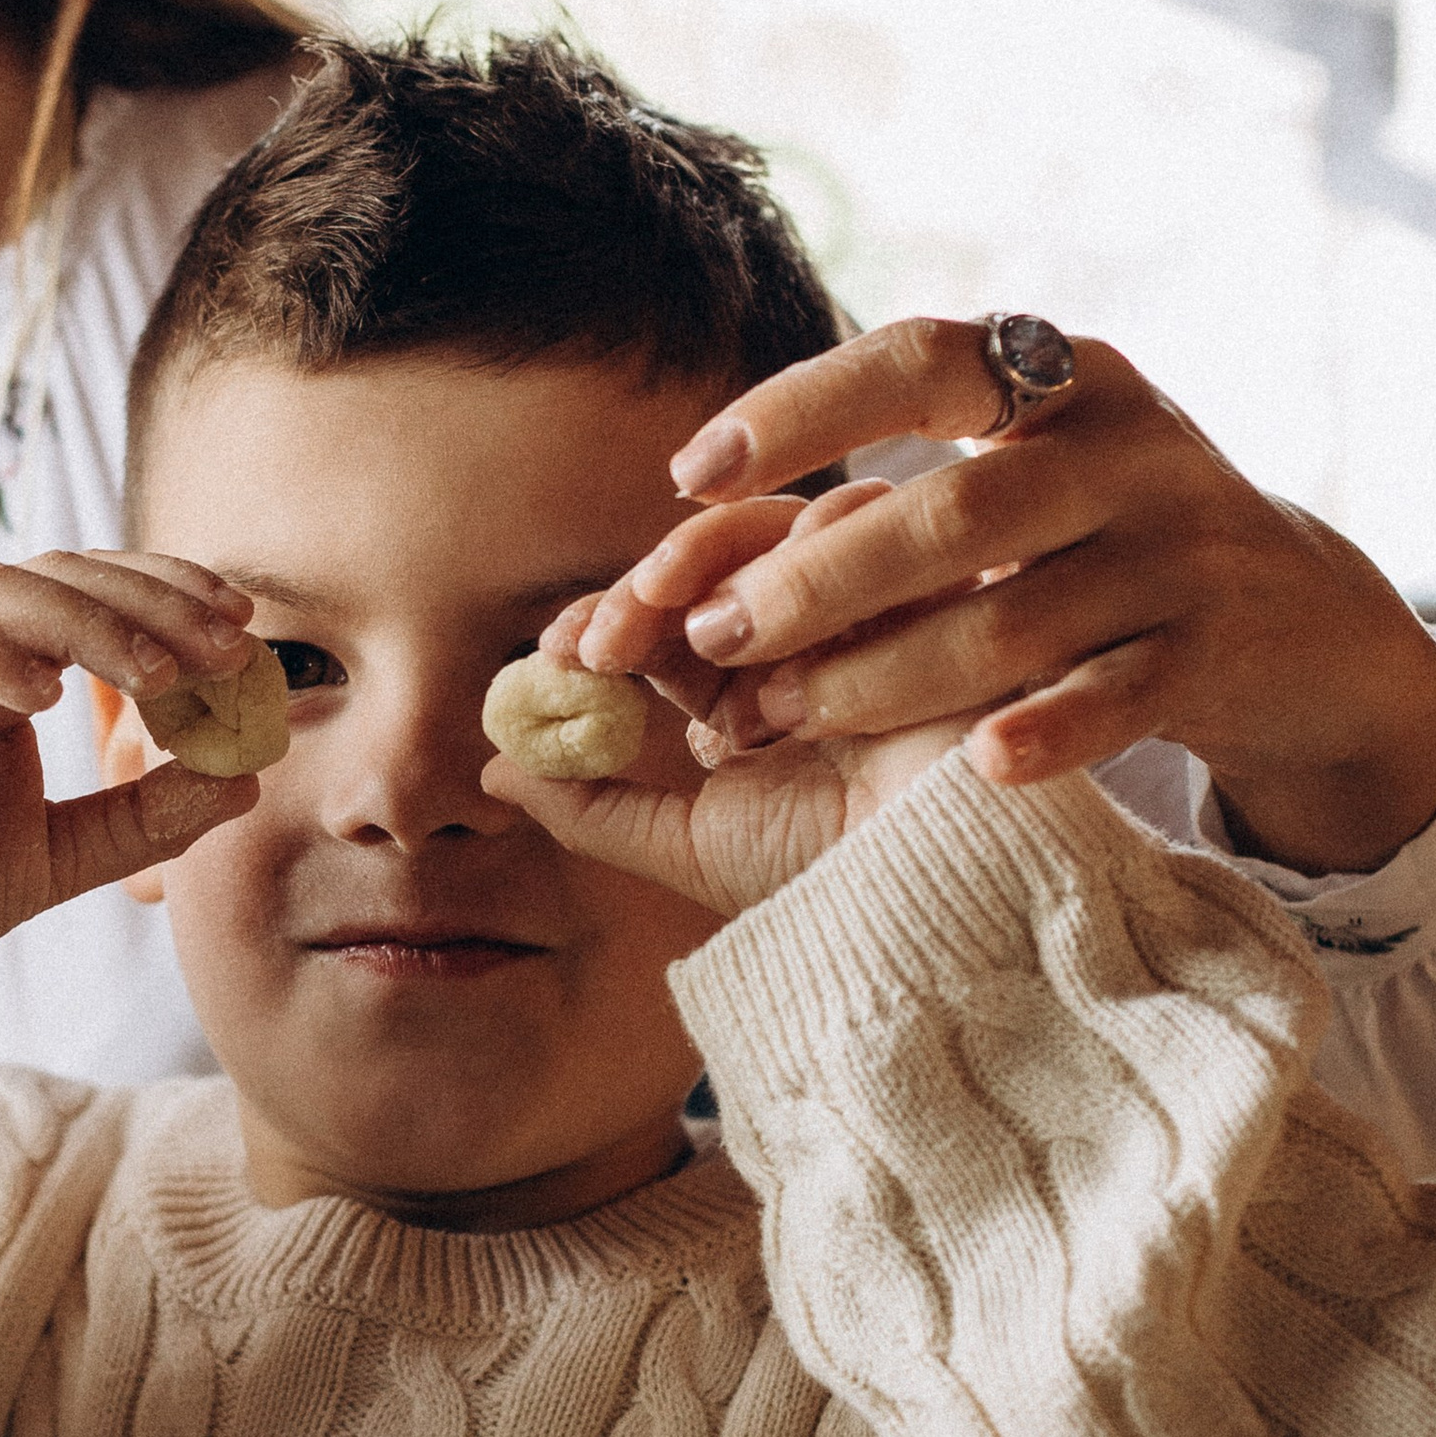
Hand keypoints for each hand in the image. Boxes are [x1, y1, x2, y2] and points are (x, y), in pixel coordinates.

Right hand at [0, 551, 262, 1019]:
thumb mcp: (59, 858)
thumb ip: (146, 819)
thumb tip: (248, 778)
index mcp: (0, 673)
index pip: (94, 596)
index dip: (169, 597)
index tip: (245, 630)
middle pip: (57, 577)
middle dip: (150, 601)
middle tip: (225, 645)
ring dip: (85, 622)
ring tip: (157, 674)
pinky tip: (46, 696)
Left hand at [482, 486, 968, 916]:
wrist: (930, 912)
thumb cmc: (819, 882)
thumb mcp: (681, 845)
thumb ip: (589, 803)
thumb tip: (492, 763)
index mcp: (745, 674)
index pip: (667, 606)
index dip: (608, 613)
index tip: (561, 652)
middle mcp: (808, 630)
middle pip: (721, 550)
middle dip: (650, 584)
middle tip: (606, 641)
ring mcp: (876, 606)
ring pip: (792, 525)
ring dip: (726, 577)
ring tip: (702, 664)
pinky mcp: (944, 595)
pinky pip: (878, 535)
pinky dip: (818, 579)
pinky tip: (786, 672)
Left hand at [600, 320, 1435, 875]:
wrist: (1304, 617)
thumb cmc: (1111, 531)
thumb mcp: (1039, 456)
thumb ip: (912, 456)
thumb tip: (705, 496)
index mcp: (1065, 377)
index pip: (917, 360)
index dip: (799, 410)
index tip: (691, 473)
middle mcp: (1127, 449)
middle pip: (952, 511)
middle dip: (819, 580)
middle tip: (715, 634)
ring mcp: (1179, 553)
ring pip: (1014, 619)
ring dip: (884, 674)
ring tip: (779, 714)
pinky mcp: (1214, 653)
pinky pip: (1117, 695)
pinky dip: (1048, 729)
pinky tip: (978, 763)